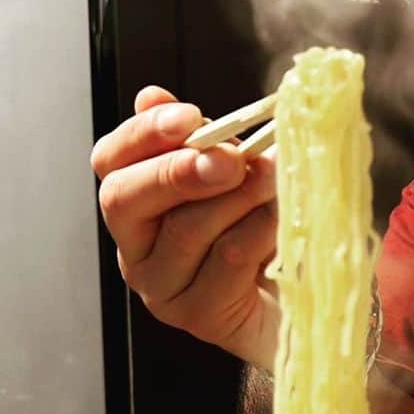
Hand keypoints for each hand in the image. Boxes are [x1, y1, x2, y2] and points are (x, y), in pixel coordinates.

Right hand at [91, 86, 279, 368]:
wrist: (302, 296)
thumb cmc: (261, 231)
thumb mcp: (232, 174)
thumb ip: (196, 138)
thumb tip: (151, 97)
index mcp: (136, 206)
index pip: (110, 163)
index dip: (143, 134)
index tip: (188, 116)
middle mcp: (138, 249)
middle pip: (126, 199)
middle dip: (180, 170)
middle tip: (231, 158)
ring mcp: (163, 288)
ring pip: (185, 228)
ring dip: (238, 197)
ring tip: (274, 182)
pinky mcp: (200, 315)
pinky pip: (227, 259)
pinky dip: (260, 230)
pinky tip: (281, 224)